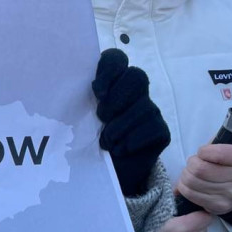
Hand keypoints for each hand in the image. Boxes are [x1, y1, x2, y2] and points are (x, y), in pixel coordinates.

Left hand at [92, 49, 170, 195]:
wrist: (106, 172)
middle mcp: (135, 93)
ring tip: (106, 141)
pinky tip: (120, 150)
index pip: (116, 59)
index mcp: (112, 84)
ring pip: (144, 107)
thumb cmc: (89, 140)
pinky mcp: (161, 132)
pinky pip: (153, 129)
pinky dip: (133, 141)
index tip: (97, 91)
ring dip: (119, 127)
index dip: (109, 69)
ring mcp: (151, 111)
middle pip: (137, 76)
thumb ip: (78, 101)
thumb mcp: (79, 119)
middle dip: (118, 98)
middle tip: (101, 118)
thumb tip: (70, 88)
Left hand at [176, 142, 231, 214]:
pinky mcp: (220, 206)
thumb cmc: (229, 161)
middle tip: (193, 163)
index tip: (203, 152)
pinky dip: (184, 187)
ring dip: (186, 175)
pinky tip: (190, 184)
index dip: (203, 151)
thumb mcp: (230, 144)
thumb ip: (217, 142)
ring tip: (191, 173)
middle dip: (191, 163)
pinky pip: (191, 194)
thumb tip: (200, 153)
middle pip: (200, 169)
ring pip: (193, 182)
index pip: (218, 153)